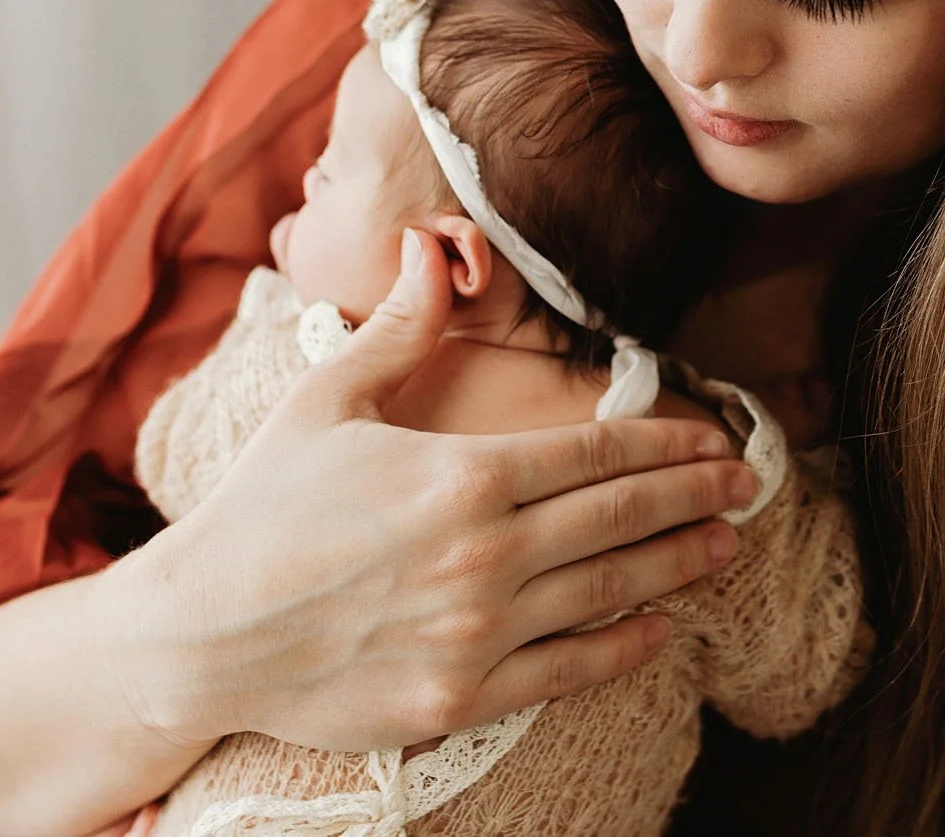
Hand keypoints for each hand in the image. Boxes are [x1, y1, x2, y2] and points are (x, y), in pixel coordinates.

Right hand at [107, 229, 754, 752]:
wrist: (197, 637)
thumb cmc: (259, 508)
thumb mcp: (326, 400)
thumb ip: (400, 329)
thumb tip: (432, 246)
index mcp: (463, 475)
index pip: (599, 450)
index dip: (670, 442)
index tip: (716, 437)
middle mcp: (485, 555)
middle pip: (623, 515)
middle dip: (695, 496)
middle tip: (746, 486)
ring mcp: (478, 633)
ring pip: (611, 592)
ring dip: (679, 564)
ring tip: (725, 546)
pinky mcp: (461, 698)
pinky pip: (570, 670)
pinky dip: (626, 647)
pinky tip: (662, 626)